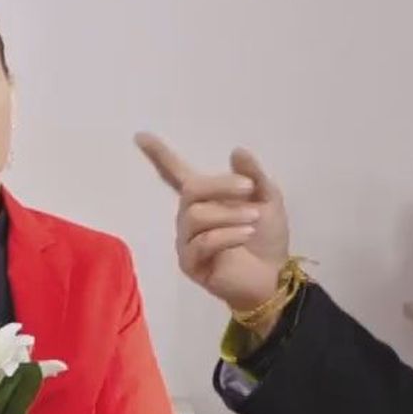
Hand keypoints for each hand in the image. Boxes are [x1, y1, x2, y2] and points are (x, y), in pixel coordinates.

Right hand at [134, 132, 293, 314]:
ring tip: (253, 221)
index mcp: (204, 199)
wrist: (273, 277)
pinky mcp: (190, 263)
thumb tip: (236, 150)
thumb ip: (253, 176)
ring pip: (196, 216)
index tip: (140, 136)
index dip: (159, 155)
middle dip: (221, 186)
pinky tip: (246, 235)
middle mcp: (189, 217)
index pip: (175, 174)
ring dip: (229, 215)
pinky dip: (228, 235)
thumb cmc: (267, 239)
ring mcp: (187, 241)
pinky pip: (202, 242)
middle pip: (191, 191)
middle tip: (249, 190)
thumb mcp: (268, 200)